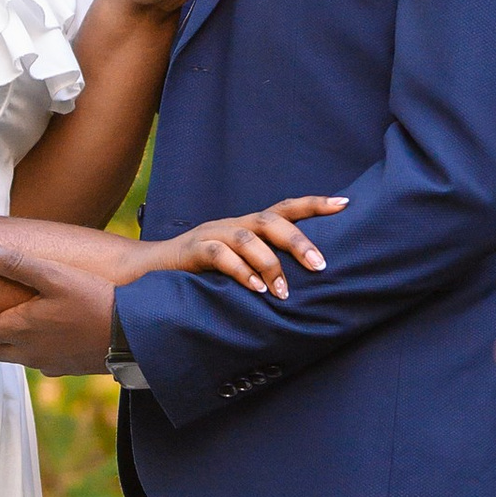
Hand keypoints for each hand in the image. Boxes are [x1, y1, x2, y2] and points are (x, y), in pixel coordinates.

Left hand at [0, 230, 119, 370]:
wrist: (136, 335)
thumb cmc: (95, 300)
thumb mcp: (55, 275)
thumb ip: (16, 262)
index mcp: (17, 329)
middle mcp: (27, 351)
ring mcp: (47, 363)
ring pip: (11, 357)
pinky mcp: (67, 367)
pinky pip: (37, 361)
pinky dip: (27, 349)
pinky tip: (40, 335)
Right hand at [152, 192, 345, 301]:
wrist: (150, 273)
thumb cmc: (202, 275)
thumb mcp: (238, 269)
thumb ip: (265, 271)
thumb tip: (305, 289)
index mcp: (248, 226)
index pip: (286, 209)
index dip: (315, 205)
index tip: (345, 204)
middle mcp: (233, 225)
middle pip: (270, 220)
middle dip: (298, 241)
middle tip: (320, 265)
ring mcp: (211, 234)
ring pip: (246, 236)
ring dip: (269, 263)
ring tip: (283, 292)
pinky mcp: (192, 250)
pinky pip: (219, 255)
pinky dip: (240, 271)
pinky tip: (255, 289)